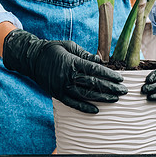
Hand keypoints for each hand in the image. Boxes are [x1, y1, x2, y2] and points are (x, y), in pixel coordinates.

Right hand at [2, 29, 126, 113]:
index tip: (120, 78)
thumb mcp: (69, 46)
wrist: (32, 58)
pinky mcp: (57, 94)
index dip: (109, 75)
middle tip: (123, 91)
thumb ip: (85, 54)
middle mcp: (68, 76)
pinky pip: (73, 103)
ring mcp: (62, 87)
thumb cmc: (53, 50)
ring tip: (115, 99)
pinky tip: (96, 110)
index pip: (95, 70)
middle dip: (110, 88)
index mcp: (73, 62)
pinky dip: (85, 108)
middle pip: (93, 84)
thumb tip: (100, 61)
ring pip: (86, 95)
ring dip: (102, 98)